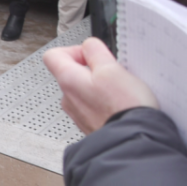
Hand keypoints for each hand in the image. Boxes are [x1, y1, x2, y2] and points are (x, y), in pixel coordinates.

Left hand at [43, 37, 157, 134]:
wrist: (135, 142)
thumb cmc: (123, 107)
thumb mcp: (111, 68)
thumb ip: (95, 51)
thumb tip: (88, 45)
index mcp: (67, 80)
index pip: (53, 55)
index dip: (74, 50)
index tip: (92, 54)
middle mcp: (68, 98)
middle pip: (72, 73)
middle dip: (92, 69)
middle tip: (112, 75)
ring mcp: (79, 114)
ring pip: (85, 91)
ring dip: (100, 87)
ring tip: (119, 93)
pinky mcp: (91, 125)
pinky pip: (95, 107)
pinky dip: (106, 103)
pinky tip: (121, 106)